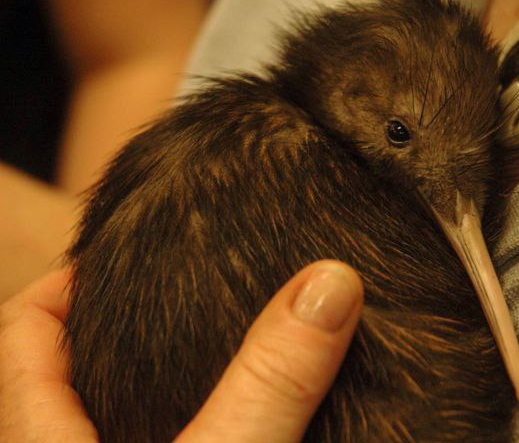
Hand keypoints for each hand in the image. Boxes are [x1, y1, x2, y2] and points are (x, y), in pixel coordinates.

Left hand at [0, 261, 362, 441]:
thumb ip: (270, 381)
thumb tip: (330, 283)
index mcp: (47, 442)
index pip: (24, 334)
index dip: (64, 282)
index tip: (115, 252)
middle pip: (62, 375)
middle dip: (117, 325)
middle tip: (178, 288)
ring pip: (110, 419)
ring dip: (153, 381)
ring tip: (211, 346)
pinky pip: (164, 440)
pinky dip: (189, 423)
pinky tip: (238, 419)